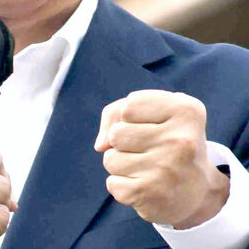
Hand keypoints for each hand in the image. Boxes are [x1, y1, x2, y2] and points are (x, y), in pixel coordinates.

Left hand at [94, 90, 228, 228]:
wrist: (200, 192)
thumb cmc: (168, 141)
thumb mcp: (154, 112)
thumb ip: (118, 112)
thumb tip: (100, 145)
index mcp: (186, 111)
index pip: (129, 105)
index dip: (131, 117)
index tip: (153, 126)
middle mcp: (181, 140)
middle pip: (115, 133)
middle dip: (122, 143)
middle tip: (148, 151)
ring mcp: (167, 169)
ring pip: (110, 159)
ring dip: (121, 165)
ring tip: (146, 169)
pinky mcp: (152, 195)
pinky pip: (112, 184)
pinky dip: (122, 186)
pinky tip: (145, 187)